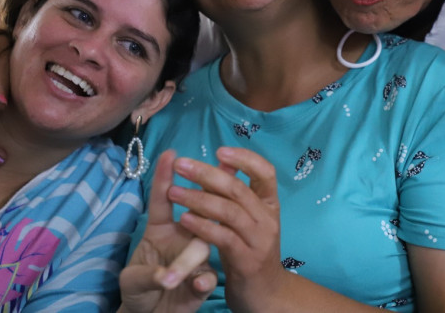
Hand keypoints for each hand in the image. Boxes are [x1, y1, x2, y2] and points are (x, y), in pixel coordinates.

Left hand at [120, 150, 216, 312]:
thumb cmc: (140, 289)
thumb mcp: (132, 280)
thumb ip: (147, 275)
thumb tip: (165, 277)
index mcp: (161, 229)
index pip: (163, 200)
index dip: (164, 178)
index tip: (170, 155)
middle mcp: (183, 238)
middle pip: (196, 213)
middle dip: (199, 197)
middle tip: (199, 184)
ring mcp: (195, 259)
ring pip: (204, 245)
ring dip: (188, 260)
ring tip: (170, 277)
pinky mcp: (203, 282)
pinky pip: (210, 277)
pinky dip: (202, 281)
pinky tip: (196, 285)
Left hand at [171, 147, 283, 311]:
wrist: (265, 294)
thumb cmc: (251, 252)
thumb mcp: (248, 220)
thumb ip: (235, 196)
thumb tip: (220, 162)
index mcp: (270, 204)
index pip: (265, 172)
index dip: (244, 158)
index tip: (219, 150)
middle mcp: (268, 219)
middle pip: (238, 188)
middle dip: (207, 173)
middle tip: (180, 165)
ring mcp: (259, 240)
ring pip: (228, 211)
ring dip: (198, 198)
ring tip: (174, 192)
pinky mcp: (246, 261)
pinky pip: (222, 237)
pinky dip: (202, 226)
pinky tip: (184, 219)